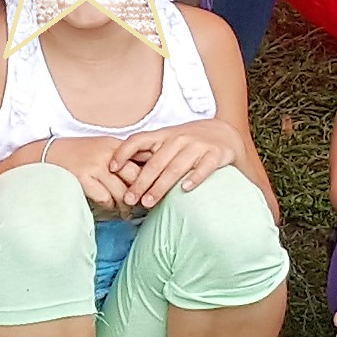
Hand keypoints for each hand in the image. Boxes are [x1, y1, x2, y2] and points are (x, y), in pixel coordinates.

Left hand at [109, 119, 248, 208]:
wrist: (224, 133)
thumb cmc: (189, 143)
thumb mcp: (168, 142)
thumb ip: (148, 154)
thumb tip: (118, 172)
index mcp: (164, 135)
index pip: (138, 140)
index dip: (123, 152)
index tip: (111, 168)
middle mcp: (179, 139)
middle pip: (156, 162)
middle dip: (140, 182)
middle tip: (129, 199)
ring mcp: (198, 146)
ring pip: (176, 167)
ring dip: (161, 186)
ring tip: (149, 202)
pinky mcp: (215, 154)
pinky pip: (203, 167)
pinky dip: (195, 178)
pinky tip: (185, 190)